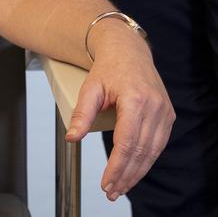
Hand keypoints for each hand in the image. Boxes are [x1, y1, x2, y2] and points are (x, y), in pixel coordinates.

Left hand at [66, 29, 174, 201]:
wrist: (128, 49)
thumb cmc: (108, 67)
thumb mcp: (90, 88)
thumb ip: (81, 114)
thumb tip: (72, 138)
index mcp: (135, 100)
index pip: (126, 143)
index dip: (116, 167)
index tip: (105, 183)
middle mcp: (154, 107)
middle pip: (140, 152)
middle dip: (126, 175)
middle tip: (111, 191)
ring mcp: (164, 111)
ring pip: (152, 152)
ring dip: (137, 173)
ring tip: (121, 187)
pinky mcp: (168, 114)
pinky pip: (159, 144)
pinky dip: (146, 160)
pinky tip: (135, 171)